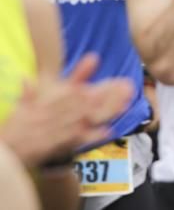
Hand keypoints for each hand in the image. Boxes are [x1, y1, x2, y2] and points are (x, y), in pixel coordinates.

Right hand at [0, 53, 133, 166]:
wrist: (8, 151)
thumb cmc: (16, 127)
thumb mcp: (22, 106)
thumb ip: (28, 92)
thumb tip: (25, 78)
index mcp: (50, 100)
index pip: (68, 82)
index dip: (81, 70)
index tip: (94, 58)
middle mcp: (60, 111)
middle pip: (87, 99)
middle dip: (107, 91)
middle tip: (126, 84)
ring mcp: (64, 126)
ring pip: (90, 116)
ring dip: (108, 109)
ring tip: (126, 103)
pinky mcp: (64, 142)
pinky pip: (82, 138)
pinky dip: (95, 134)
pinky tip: (110, 130)